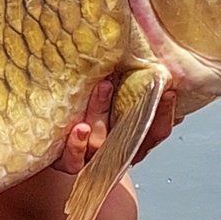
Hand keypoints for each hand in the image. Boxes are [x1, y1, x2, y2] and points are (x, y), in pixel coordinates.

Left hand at [49, 78, 176, 175]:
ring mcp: (93, 160)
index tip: (168, 90)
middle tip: (140, 82)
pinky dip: (77, 146)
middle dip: (136, 110)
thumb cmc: (87, 120)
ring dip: (102, 114)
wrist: (52, 150)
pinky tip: (80, 129)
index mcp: (132, 140)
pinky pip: (74, 160)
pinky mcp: (69, 163)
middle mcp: (116, 153)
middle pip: (132, 136)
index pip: (157, 131)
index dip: (165, 113)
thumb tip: (143, 56)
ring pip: (101, 143)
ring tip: (103, 88)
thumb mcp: (111, 106)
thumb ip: (125, 89)